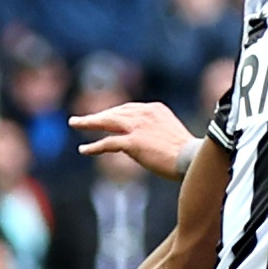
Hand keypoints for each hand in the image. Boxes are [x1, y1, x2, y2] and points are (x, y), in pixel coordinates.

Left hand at [70, 103, 194, 180]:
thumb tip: (143, 146)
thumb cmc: (188, 154)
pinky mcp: (133, 142)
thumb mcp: (171, 135)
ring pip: (107, 122)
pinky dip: (94, 146)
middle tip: (80, 120)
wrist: (192, 159)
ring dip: (88, 122)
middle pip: (115, 112)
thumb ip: (155, 134)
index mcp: (155, 109)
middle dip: (97, 116)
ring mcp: (138, 127)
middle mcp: (145, 113)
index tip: (104, 119)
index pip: (128, 109)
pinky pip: (108, 142)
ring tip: (75, 123)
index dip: (113, 114)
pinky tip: (84, 149)